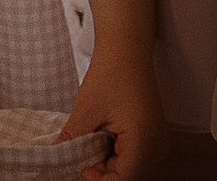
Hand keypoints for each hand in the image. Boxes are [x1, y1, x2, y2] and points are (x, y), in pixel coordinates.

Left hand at [59, 43, 170, 180]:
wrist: (127, 48)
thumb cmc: (110, 73)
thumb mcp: (86, 111)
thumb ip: (72, 140)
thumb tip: (57, 157)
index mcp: (144, 141)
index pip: (123, 178)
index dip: (101, 180)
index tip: (82, 169)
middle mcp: (158, 145)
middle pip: (129, 175)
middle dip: (104, 172)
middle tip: (81, 157)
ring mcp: (159, 141)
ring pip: (132, 167)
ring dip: (110, 164)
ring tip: (91, 144)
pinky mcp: (154, 135)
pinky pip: (136, 156)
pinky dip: (118, 154)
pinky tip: (103, 139)